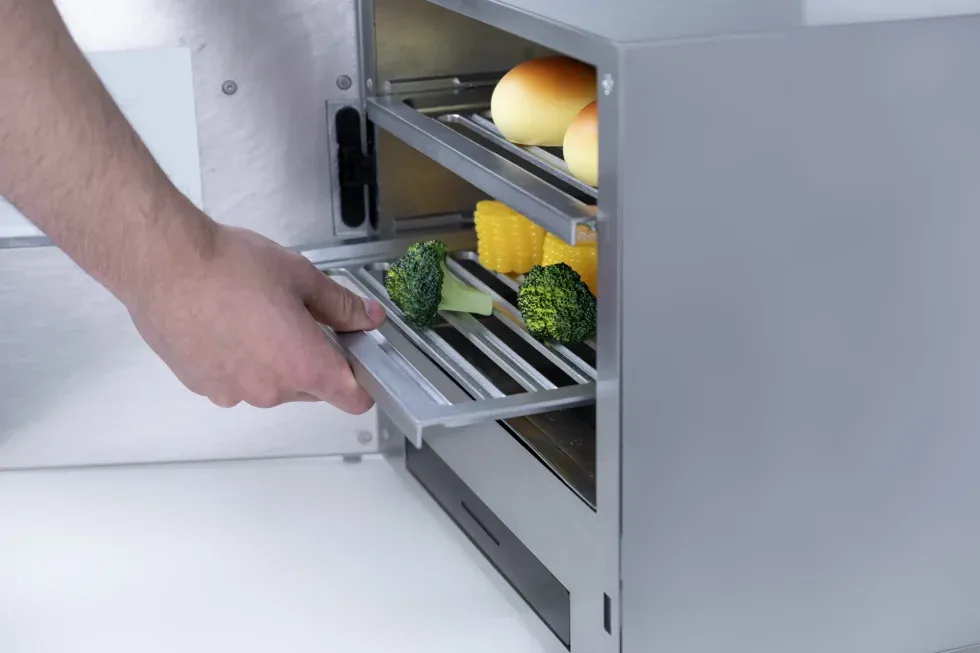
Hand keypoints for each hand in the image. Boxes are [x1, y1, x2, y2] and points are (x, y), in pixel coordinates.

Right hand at [125, 222, 385, 411]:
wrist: (164, 263)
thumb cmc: (228, 267)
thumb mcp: (302, 277)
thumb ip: (342, 305)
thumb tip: (367, 318)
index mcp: (304, 365)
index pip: (353, 399)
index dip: (363, 382)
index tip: (359, 362)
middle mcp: (271, 390)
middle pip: (312, 388)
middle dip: (312, 358)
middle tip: (297, 316)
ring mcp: (235, 393)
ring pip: (272, 385)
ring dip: (273, 360)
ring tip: (254, 315)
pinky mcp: (204, 386)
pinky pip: (237, 381)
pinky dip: (239, 361)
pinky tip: (226, 325)